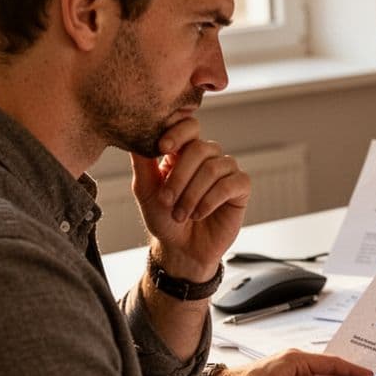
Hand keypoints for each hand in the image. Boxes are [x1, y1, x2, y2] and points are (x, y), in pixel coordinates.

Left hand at [131, 119, 249, 280]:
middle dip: (180, 176)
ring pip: (214, 168)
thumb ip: (142, 163)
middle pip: (200, 148)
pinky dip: (210, 200)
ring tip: (181, 214)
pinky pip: (230, 184)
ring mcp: (226, 171)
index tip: (162, 148)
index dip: (178, 133)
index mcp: (185, 152)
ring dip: (192, 194)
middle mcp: (208, 157)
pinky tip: (199, 213)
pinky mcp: (240, 188)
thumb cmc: (164, 219)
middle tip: (166, 200)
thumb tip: (134, 137)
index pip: (189, 126)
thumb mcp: (146, 190)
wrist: (181, 249)